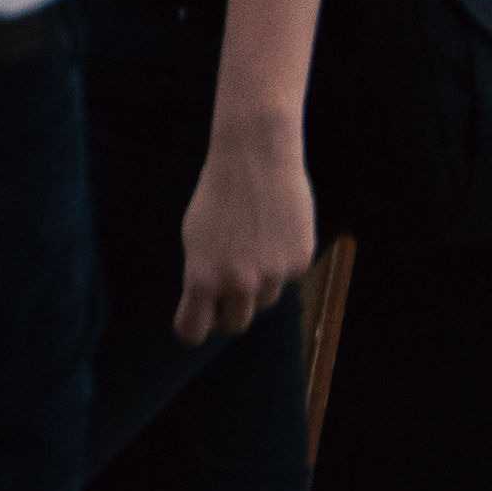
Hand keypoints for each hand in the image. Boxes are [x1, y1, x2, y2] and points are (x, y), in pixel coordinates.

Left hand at [176, 113, 321, 343]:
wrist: (255, 159)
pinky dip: (280, 264)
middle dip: (228, 310)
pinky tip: (273, 232)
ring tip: (251, 244)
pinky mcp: (299, 264)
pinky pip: (286, 279)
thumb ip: (202, 277)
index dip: (193, 326)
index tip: (195, 319)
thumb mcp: (194, 239)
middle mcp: (239, 284)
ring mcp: (272, 277)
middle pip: (234, 324)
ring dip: (257, 285)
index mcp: (202, 278)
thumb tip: (208, 309)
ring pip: (264, 301)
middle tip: (226, 283)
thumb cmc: (217, 196)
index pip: (193, 331)